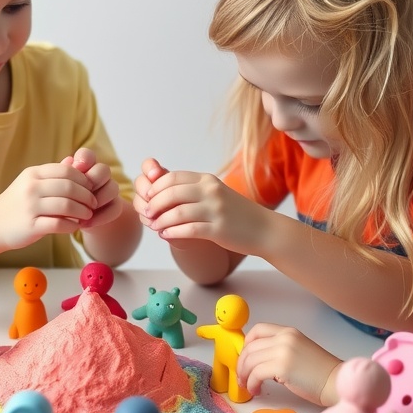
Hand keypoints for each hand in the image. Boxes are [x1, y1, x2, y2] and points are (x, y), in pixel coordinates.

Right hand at [0, 161, 98, 248]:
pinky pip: (59, 224)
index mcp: (33, 174)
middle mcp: (31, 188)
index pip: (67, 171)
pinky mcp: (30, 226)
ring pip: (66, 206)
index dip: (84, 180)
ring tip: (87, 215)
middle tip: (93, 204)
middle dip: (87, 196)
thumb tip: (73, 160)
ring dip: (82, 211)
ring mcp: (30, 207)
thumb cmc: (18, 202)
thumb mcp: (31, 182)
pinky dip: (71, 225)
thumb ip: (53, 173)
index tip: (91, 188)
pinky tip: (74, 226)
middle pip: (69, 188)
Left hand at [61, 148, 121, 229]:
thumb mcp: (59, 191)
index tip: (77, 168)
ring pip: (113, 187)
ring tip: (81, 213)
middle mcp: (100, 176)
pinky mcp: (116, 205)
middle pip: (104, 169)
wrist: (78, 222)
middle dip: (92, 181)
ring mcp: (110, 190)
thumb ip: (63, 176)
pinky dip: (100, 217)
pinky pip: (115, 207)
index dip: (84, 159)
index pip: (88, 155)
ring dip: (97, 200)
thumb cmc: (64, 203)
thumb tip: (68, 161)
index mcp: (85, 168)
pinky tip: (86, 224)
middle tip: (79, 194)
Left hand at [135, 160, 255, 251]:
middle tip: (148, 215)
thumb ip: (193, 190)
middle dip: (154, 205)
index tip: (148, 198)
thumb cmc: (236, 213)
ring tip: (156, 227)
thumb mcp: (216, 193)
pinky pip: (188, 230)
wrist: (264, 229)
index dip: (155, 188)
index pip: (172, 177)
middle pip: (171, 193)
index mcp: (208, 180)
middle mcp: (211, 191)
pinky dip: (172, 233)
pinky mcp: (218, 229)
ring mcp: (215, 210)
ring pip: (177, 213)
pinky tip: (166, 235)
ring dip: (161, 221)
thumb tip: (162, 191)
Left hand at [237, 322, 341, 405]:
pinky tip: (256, 390)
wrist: (336, 383)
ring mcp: (283, 350)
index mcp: (288, 332)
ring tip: (248, 386)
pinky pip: (256, 374)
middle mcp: (284, 337)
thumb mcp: (298, 352)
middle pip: (250, 347)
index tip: (245, 359)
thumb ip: (278, 351)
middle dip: (242, 364)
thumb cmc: (320, 373)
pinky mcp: (282, 367)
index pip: (257, 330)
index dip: (246, 345)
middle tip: (242, 377)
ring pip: (250, 360)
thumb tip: (257, 362)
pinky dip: (252, 383)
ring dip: (245, 375)